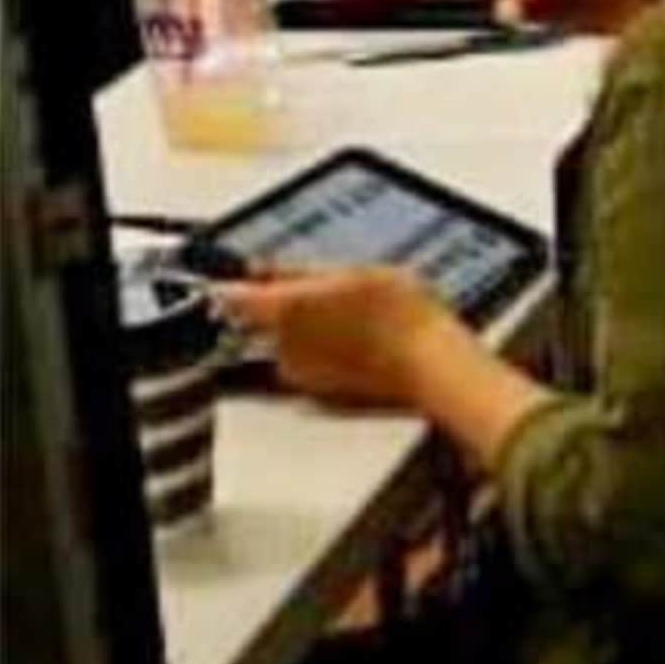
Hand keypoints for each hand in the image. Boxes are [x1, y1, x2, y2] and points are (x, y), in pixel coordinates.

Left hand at [214, 266, 456, 408]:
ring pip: (287, 341)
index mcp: (287, 309)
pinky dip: (326, 353)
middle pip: (263, 320)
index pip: (231, 296)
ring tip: (355, 319)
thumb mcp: (359, 271)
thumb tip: (266, 270)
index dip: (240, 284)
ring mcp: (300, 373)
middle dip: (284, 305)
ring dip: (308, 330)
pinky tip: (362, 344)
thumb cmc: (404, 319)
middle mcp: (284, 345)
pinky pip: (310, 365)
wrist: (432, 369)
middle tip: (327, 293)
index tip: (255, 276)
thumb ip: (303, 271)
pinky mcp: (319, 393)